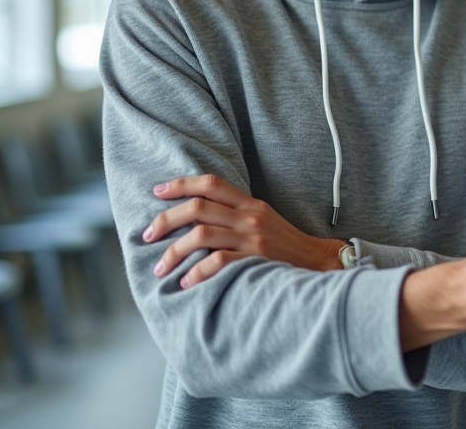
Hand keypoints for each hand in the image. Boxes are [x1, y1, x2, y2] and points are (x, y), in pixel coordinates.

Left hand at [142, 174, 342, 287]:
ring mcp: (253, 237)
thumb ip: (235, 213)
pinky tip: (186, 282)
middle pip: (197, 208)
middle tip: (146, 236)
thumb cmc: (285, 244)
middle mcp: (249, 216)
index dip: (181, 184)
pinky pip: (219, 262)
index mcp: (249, 203)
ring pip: (201, 234)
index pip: (210, 183)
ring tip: (161, 267)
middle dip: (165, 221)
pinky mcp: (256, 259)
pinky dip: (197, 272)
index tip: (157, 191)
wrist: (319, 262)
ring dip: (174, 251)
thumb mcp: (263, 219)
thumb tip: (197, 214)